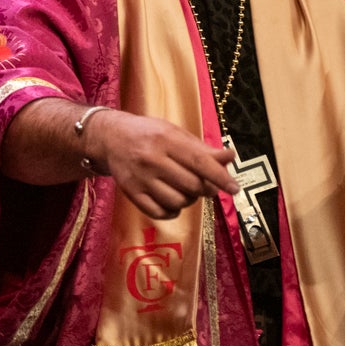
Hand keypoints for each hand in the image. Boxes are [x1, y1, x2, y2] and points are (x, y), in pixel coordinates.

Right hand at [83, 108, 237, 219]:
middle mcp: (151, 158)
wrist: (110, 137)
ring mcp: (139, 177)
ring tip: (183, 190)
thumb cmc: (148, 134)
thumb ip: (201, 148)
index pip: (198, 161)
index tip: (234, 189)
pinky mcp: (130, 192)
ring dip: (188, 200)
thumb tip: (229, 157)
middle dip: (204, 189)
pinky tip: (171, 201)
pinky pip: (160, 212)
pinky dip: (172, 211)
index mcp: (165, 139)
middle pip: (192, 185)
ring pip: (178, 201)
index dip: (220, 176)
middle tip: (202, 184)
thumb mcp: (174, 133)